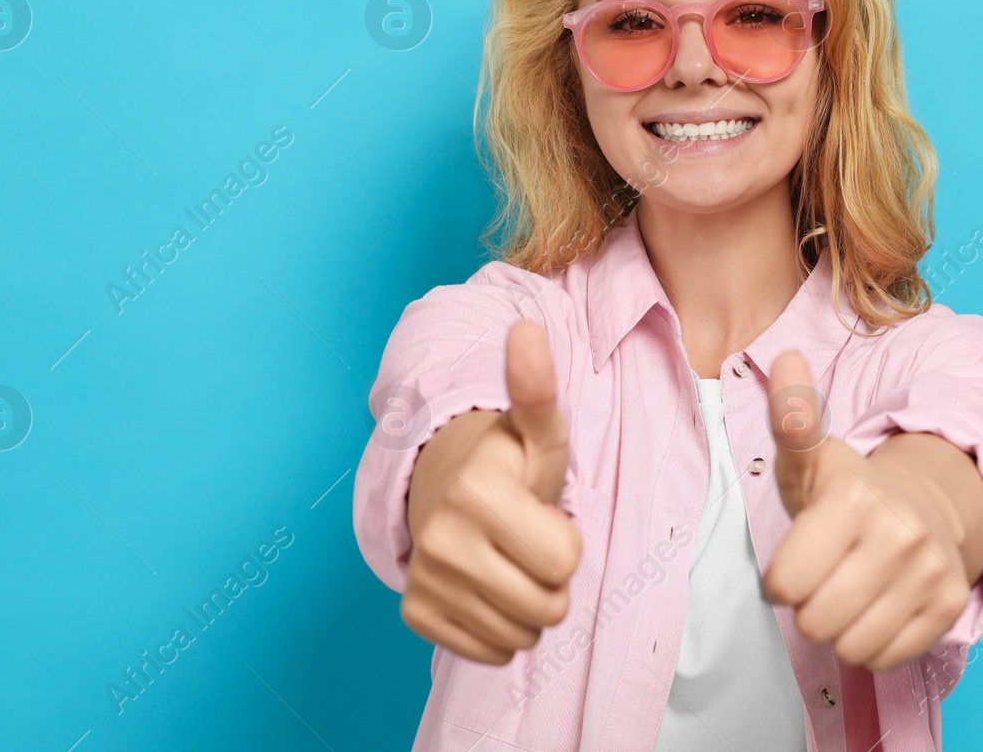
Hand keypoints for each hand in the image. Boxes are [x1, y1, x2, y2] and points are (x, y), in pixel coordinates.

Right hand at [400, 321, 582, 664]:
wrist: (439, 488)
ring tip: (507, 561)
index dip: (565, 540)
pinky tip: (484, 585)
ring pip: (522, 635)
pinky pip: (491, 652)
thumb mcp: (536, 432)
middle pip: (549, 607)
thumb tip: (528, 330)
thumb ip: (538, 391)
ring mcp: (425, 580)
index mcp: (476, 491)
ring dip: (526, 605)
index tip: (538, 513)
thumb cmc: (505, 465)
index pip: (566, 562)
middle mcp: (441, 539)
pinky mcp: (416, 614)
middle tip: (526, 542)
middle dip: (550, 579)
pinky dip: (497, 626)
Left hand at [760, 349, 973, 670]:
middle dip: (808, 608)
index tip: (793, 561)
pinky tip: (876, 608)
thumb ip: (790, 419)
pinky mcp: (950, 604)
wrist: (924, 506)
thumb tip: (785, 356)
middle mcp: (899, 532)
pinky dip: (872, 644)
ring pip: (851, 645)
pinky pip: (885, 657)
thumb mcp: (809, 459)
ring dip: (840, 629)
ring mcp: (930, 570)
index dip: (779, 581)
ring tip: (848, 592)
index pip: (785, 583)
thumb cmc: (847, 492)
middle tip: (822, 578)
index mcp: (853, 497)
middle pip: (816, 620)